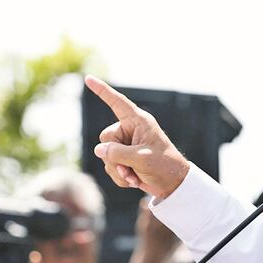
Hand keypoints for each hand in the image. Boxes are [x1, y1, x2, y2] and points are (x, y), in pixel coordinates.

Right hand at [85, 75, 189, 198]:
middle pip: (105, 138)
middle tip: (132, 167)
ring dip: (118, 170)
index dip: (102, 90)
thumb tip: (99, 150)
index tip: (88, 78)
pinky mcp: (124, 159)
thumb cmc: (164, 166)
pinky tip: (135, 180)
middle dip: (115, 157)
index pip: (117, 102)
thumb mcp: (142, 159)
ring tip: (136, 175)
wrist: (173, 184)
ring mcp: (126, 145)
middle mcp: (130, 130)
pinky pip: (110, 167)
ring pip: (105, 156)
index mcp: (139, 122)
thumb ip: (118, 153)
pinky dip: (120, 177)